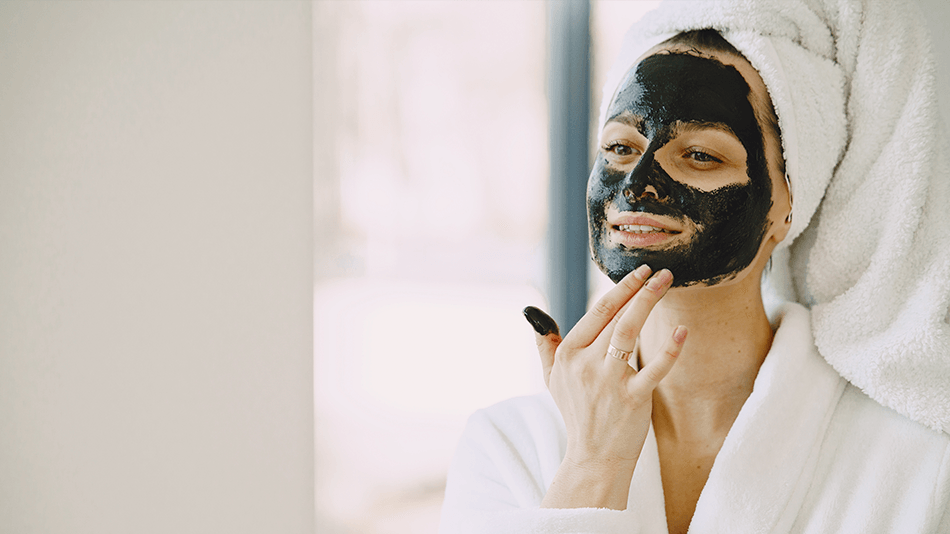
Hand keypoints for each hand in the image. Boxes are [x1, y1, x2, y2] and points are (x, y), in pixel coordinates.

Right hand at [523, 265, 686, 508]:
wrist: (593, 457)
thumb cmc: (577, 413)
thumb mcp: (552, 378)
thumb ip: (545, 344)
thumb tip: (533, 315)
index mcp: (567, 355)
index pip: (596, 313)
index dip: (619, 290)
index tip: (637, 272)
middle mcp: (586, 365)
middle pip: (615, 317)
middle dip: (638, 289)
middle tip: (660, 271)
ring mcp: (609, 381)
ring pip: (629, 332)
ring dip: (648, 302)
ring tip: (667, 283)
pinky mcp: (633, 398)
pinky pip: (654, 368)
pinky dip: (669, 350)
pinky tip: (681, 330)